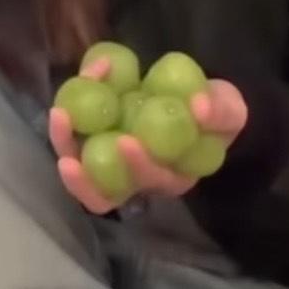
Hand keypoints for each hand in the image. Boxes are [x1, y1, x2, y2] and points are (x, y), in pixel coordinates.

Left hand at [50, 56, 248, 214]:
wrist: (192, 97)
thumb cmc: (212, 111)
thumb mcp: (229, 109)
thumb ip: (221, 112)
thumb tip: (200, 109)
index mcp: (170, 177)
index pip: (152, 182)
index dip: (137, 167)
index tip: (127, 141)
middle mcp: (135, 181)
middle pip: (103, 192)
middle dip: (84, 173)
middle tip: (82, 140)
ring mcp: (110, 166)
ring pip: (79, 171)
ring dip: (65, 145)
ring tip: (59, 115)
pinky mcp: (93, 144)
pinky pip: (74, 141)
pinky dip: (68, 123)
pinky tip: (65, 98)